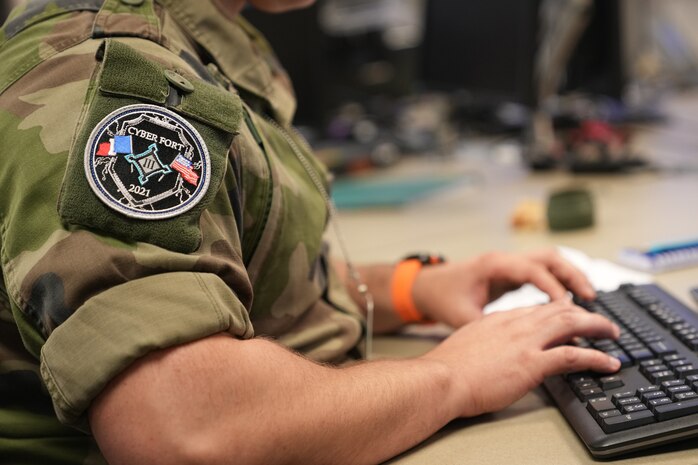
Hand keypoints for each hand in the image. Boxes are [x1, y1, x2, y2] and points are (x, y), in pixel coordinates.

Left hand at [413, 248, 595, 326]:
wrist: (423, 287)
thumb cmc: (441, 299)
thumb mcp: (462, 316)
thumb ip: (491, 326)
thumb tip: (517, 346)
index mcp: (493, 265)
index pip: (533, 270)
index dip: (554, 287)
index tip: (571, 307)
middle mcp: (504, 259)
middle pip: (549, 258)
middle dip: (573, 276)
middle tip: (592, 300)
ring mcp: (508, 263)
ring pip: (548, 262)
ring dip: (569, 277)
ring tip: (588, 300)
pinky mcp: (509, 272)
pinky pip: (541, 272)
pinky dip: (557, 283)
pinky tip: (567, 303)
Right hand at [421, 299, 620, 417]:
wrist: (442, 378)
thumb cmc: (449, 367)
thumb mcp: (470, 343)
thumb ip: (487, 341)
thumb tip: (494, 350)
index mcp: (500, 318)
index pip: (538, 309)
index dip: (559, 311)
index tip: (571, 316)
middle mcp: (516, 324)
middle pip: (560, 310)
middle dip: (585, 314)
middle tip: (601, 323)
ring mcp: (526, 341)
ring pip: (572, 324)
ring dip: (598, 328)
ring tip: (613, 334)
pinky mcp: (532, 362)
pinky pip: (574, 355)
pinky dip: (596, 358)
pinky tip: (609, 364)